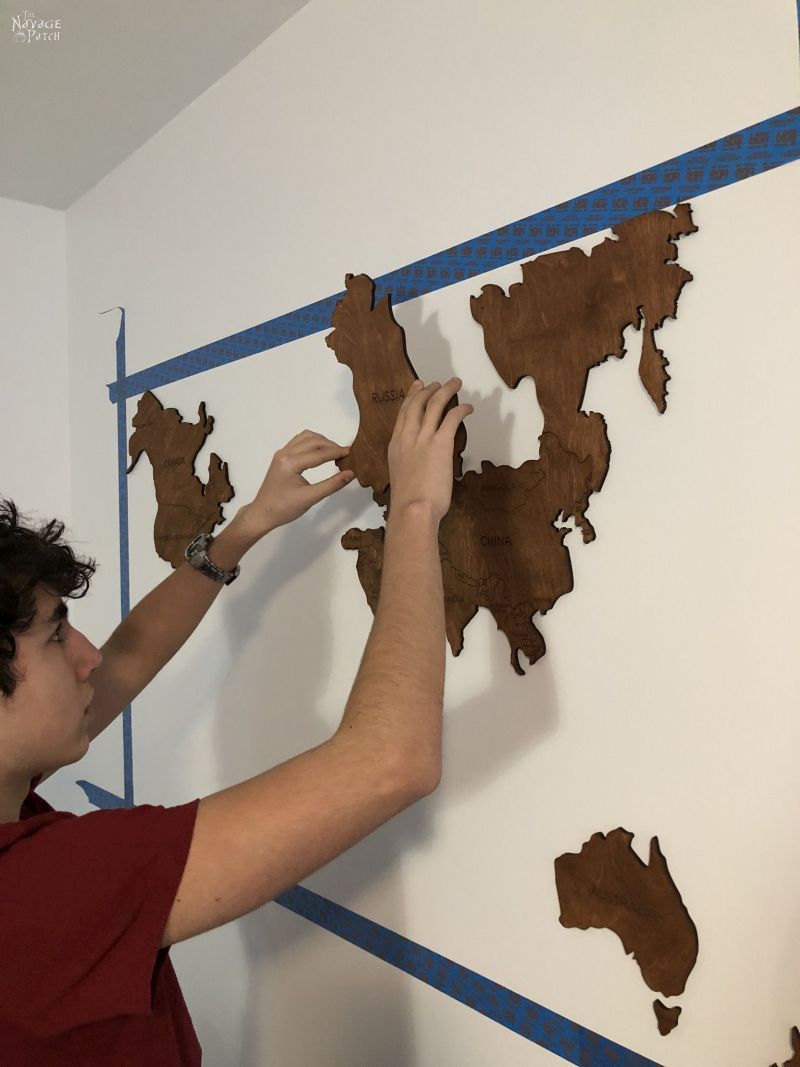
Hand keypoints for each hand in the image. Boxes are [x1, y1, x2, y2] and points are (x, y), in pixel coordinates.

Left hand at [240, 431, 354, 535]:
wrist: (263, 513)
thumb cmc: (284, 509)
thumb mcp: (310, 498)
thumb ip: (332, 485)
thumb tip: (350, 473)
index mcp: (291, 463)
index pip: (320, 453)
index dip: (337, 452)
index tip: (352, 453)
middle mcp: (285, 453)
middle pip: (313, 440)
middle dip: (331, 445)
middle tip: (345, 454)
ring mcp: (281, 453)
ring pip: (305, 437)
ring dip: (321, 441)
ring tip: (334, 452)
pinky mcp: (281, 456)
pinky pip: (298, 442)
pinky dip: (311, 443)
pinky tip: (319, 452)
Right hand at [387, 378, 472, 522]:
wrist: (412, 509)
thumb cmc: (408, 502)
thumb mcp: (402, 476)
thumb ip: (410, 463)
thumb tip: (421, 465)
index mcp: (396, 444)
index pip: (403, 413)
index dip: (412, 397)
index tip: (418, 387)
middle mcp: (407, 436)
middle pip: (417, 403)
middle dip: (429, 389)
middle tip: (438, 382)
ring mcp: (423, 438)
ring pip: (434, 404)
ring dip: (446, 391)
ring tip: (455, 383)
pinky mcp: (441, 443)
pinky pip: (452, 418)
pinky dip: (461, 409)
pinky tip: (468, 407)